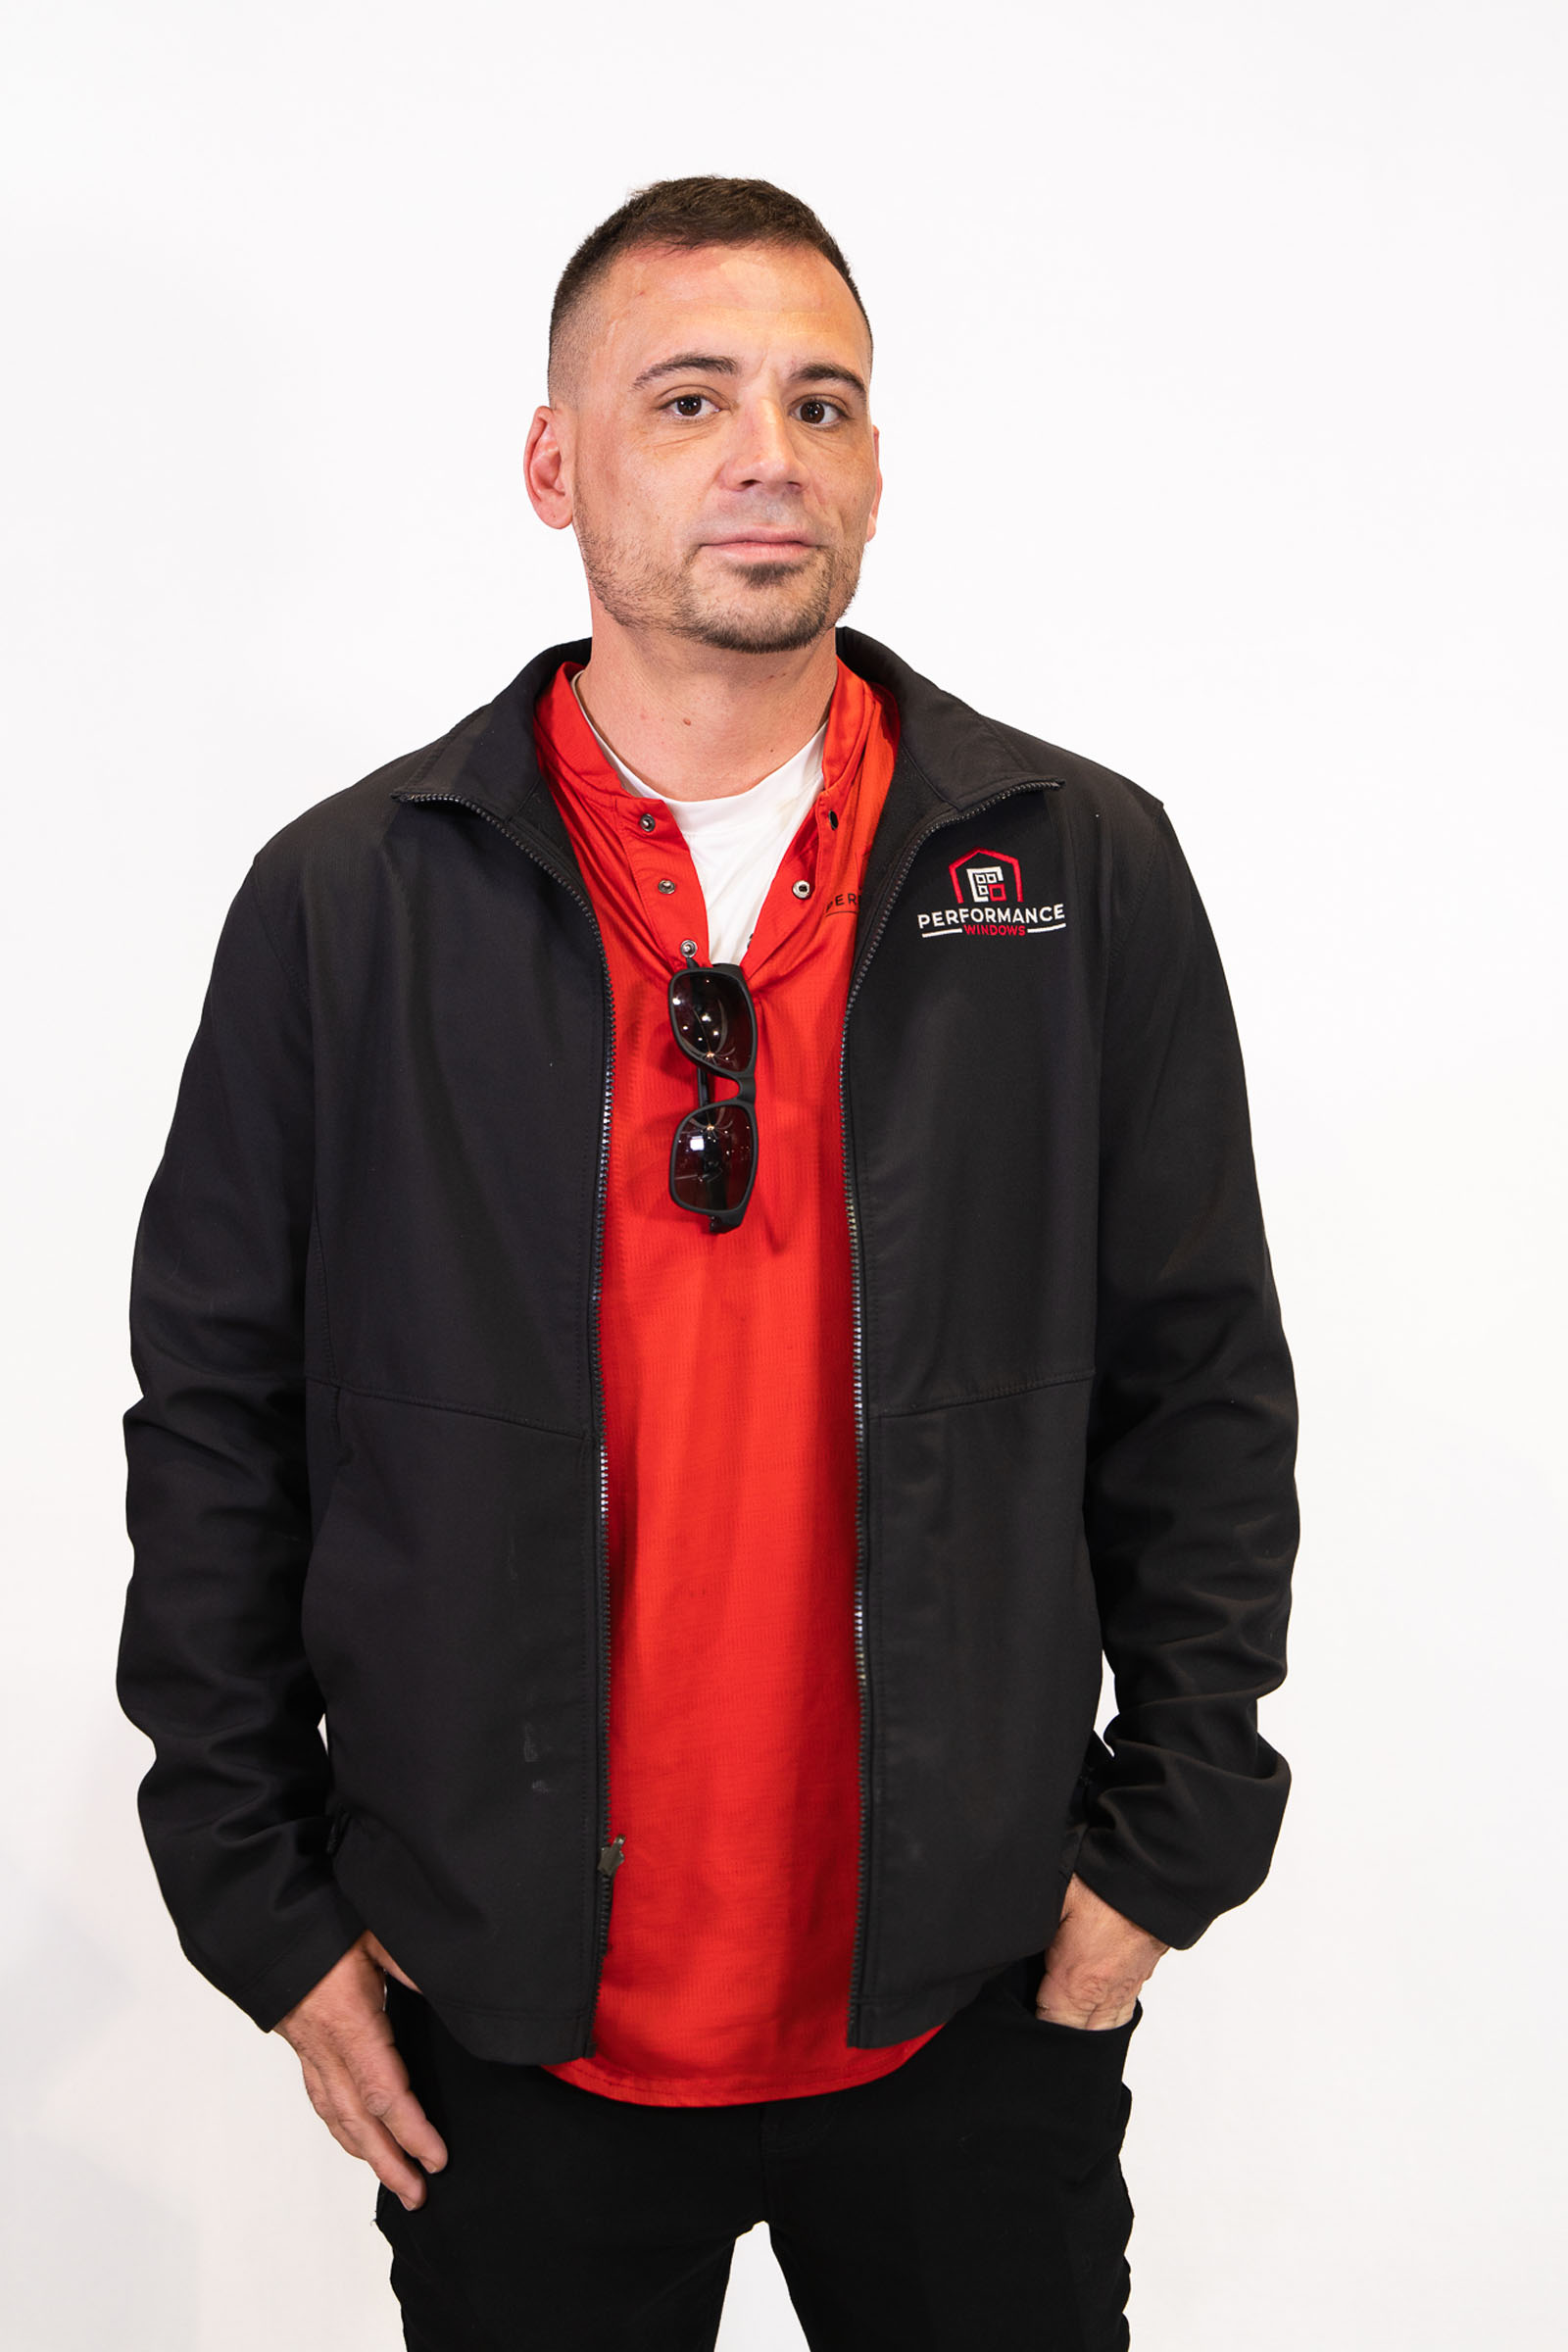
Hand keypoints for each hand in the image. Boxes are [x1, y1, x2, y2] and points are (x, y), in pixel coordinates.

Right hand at [274, 1930, 447, 2207]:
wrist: (268, 1933)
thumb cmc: (322, 1929)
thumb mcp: (377, 1937)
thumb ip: (412, 1967)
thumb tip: (452, 1988)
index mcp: (352, 2025)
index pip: (385, 2093)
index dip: (412, 2131)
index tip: (436, 2157)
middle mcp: (328, 2050)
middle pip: (360, 2122)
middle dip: (390, 2163)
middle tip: (418, 2194)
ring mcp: (312, 2054)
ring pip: (339, 2118)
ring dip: (367, 2155)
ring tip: (396, 2181)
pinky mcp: (304, 2050)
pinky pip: (323, 2102)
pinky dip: (343, 2130)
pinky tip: (357, 2141)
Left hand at [1033, 1873, 1168, 2028]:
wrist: (1152, 1877)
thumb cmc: (1102, 1886)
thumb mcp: (1053, 1902)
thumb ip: (1028, 1926)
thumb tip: (1003, 1937)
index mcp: (1076, 1982)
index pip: (1052, 2025)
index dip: (1033, 2023)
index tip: (1021, 2011)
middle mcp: (1104, 1993)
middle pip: (1081, 2036)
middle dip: (1060, 2034)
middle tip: (1041, 2016)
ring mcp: (1126, 1986)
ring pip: (1107, 2028)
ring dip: (1087, 2028)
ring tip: (1068, 2017)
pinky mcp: (1142, 1973)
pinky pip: (1124, 2008)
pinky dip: (1109, 2013)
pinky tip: (1096, 2001)